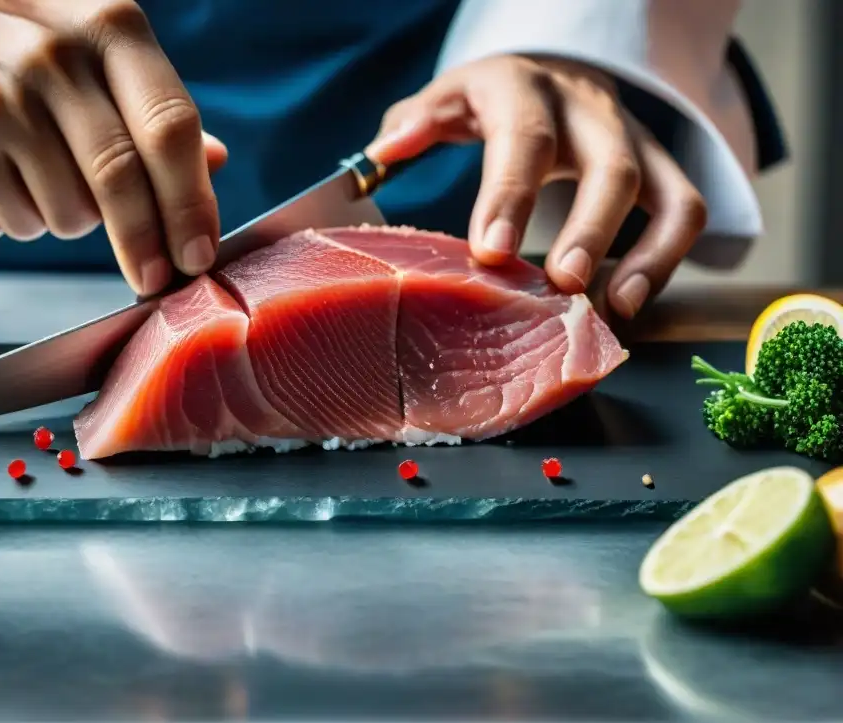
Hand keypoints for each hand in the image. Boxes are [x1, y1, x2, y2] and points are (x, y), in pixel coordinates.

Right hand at [0, 0, 225, 295]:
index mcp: (105, 26)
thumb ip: (159, 106)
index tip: (198, 254)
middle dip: (144, 244)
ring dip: (68, 217)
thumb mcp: (106, 45)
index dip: (190, 203)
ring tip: (41, 169)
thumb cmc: (40, 43)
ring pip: (63, 217)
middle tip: (153, 277)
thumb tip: (215, 163)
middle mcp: (44, 59)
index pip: (167, 127)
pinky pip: (4, 227)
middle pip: (116, 180)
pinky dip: (12, 218)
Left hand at [366, 56, 707, 318]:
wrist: (555, 70)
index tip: (492, 252)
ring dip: (646, 255)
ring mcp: (634, 139)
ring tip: (613, 307)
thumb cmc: (493, 99)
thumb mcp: (451, 96)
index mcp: (525, 91)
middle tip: (561, 284)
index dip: (511, 195)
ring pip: (665, 191)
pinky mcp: (660, 167)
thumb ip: (416, 121)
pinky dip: (665, 260)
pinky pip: (684, 211)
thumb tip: (383, 152)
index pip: (525, 138)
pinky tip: (628, 302)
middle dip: (590, 230)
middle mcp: (589, 111)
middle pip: (611, 165)